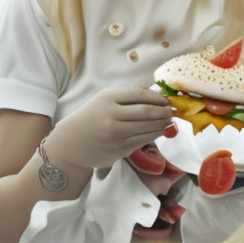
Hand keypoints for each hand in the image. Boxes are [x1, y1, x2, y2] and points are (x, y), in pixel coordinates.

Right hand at [45, 87, 171, 169]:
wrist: (72, 143)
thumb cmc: (92, 118)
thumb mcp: (104, 101)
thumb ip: (127, 98)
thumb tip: (157, 96)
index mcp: (108, 98)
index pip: (141, 94)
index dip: (158, 97)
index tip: (166, 100)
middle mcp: (112, 114)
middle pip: (148, 111)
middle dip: (164, 111)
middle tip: (171, 112)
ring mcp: (117, 133)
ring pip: (149, 127)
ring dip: (163, 124)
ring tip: (169, 121)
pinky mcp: (121, 148)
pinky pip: (145, 139)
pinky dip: (156, 134)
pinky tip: (160, 130)